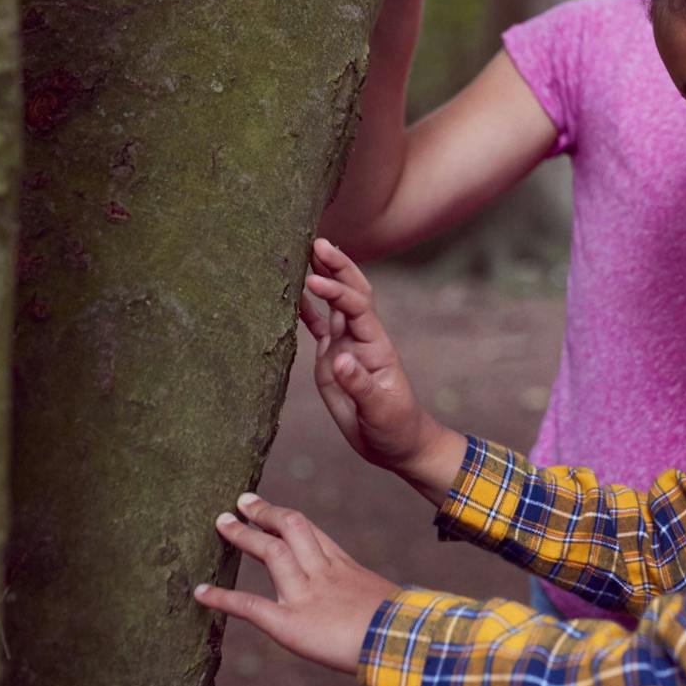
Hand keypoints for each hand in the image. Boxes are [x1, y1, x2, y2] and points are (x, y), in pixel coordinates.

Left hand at [194, 492, 395, 674]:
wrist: (401, 641)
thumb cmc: (403, 627)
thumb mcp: (387, 602)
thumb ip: (370, 600)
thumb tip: (377, 610)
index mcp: (344, 568)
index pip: (310, 532)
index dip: (285, 517)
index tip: (270, 509)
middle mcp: (322, 573)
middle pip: (290, 528)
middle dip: (264, 513)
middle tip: (241, 501)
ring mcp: (305, 594)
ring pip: (271, 552)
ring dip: (243, 535)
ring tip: (221, 523)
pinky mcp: (290, 623)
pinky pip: (250, 605)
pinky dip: (223, 598)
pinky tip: (200, 592)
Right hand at [299, 239, 466, 503]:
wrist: (396, 444)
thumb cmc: (395, 427)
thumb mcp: (380, 411)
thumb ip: (360, 385)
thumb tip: (339, 359)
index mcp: (375, 345)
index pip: (356, 307)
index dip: (337, 291)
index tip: (315, 280)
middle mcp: (359, 338)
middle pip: (350, 292)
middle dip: (336, 266)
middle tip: (316, 241)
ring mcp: (345, 346)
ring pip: (332, 304)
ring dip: (320, 278)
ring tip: (301, 253)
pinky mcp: (331, 359)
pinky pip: (317, 327)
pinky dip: (304, 309)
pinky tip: (289, 292)